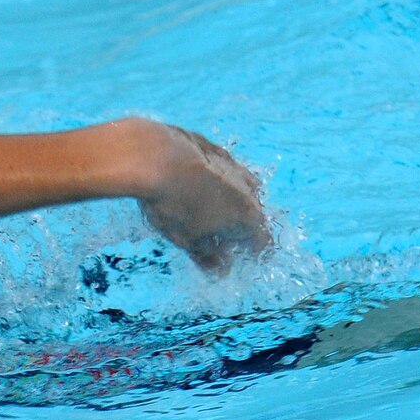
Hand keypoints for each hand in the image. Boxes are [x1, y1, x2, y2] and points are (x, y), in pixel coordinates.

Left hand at [120, 119, 271, 273]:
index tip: (243, 258)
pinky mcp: (215, 150)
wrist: (155, 158)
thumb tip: (222, 270)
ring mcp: (234, 166)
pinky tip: (193, 186)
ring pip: (239, 189)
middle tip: (218, 240)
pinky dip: (213, 182)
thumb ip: (208, 257)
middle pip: (252, 214)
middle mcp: (249, 189)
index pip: (263, 241)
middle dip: (238, 229)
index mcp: (248, 216)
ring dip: (228, 204)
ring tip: (205, 214)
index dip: (255, 253)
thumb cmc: (173, 205)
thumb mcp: (187, 240)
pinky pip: (221, 171)